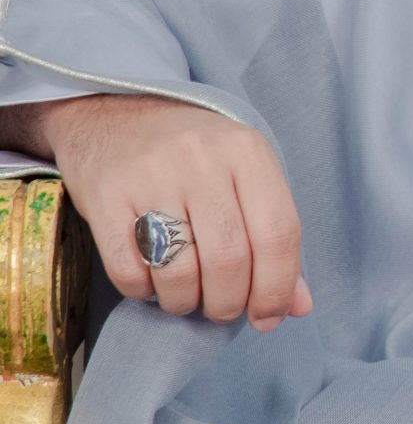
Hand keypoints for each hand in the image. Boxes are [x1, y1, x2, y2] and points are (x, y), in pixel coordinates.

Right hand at [3, 94, 310, 330]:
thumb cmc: (192, 152)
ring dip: (185, 302)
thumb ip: (273, 235)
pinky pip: (129, 271)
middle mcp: (201, 159)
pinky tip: (150, 278)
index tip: (269, 316)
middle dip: (229, 303)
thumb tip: (297, 306)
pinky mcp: (105, 195)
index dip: (278, 287)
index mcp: (247, 151)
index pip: (279, 233)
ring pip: (179, 273)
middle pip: (229, 260)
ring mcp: (150, 175)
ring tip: (186, 295)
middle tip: (222, 308)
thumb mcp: (244, 174)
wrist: (115, 107)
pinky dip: (144, 291)